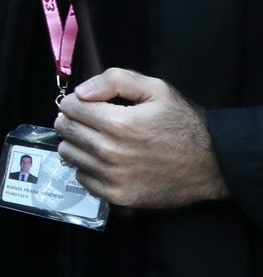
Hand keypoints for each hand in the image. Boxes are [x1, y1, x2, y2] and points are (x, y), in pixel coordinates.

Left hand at [54, 69, 228, 209]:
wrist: (212, 164)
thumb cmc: (185, 125)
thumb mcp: (158, 89)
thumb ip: (115, 80)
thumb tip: (81, 91)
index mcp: (119, 123)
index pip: (69, 107)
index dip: (75, 101)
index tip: (87, 103)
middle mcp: (111, 152)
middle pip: (65, 130)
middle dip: (73, 120)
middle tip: (90, 119)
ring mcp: (112, 177)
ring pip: (68, 155)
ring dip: (77, 144)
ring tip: (97, 138)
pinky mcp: (116, 196)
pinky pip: (82, 178)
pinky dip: (88, 167)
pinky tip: (105, 160)